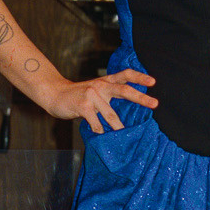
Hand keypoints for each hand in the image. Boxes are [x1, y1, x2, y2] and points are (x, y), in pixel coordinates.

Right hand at [43, 68, 157, 132]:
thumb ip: (110, 95)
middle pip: (124, 90)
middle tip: (155, 104)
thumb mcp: (96, 90)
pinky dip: (99, 130)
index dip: (139, 77)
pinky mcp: (83, 106)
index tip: (153, 82)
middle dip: (141, 98)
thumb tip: (128, 108)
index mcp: (106, 81)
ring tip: (124, 134)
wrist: (55, 94)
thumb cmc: (79, 95)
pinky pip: (96, 122)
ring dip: (118, 126)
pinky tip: (100, 134)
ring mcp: (91, 95)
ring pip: (110, 114)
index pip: (125, 75)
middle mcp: (101, 86)